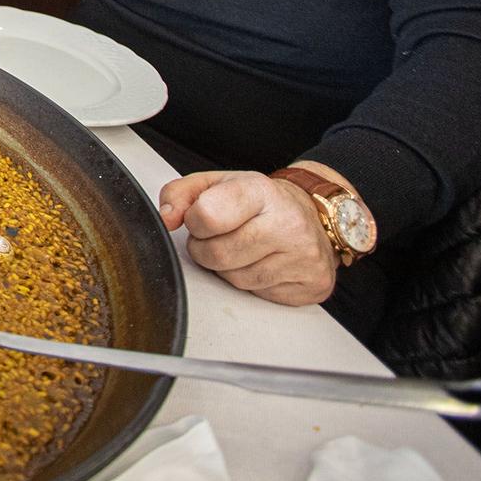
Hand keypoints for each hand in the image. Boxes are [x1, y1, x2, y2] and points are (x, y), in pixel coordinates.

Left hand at [157, 166, 342, 305]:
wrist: (314, 216)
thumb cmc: (260, 202)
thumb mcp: (217, 184)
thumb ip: (180, 194)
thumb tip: (166, 218)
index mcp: (260, 191)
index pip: (208, 215)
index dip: (194, 222)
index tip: (201, 219)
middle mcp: (288, 223)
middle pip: (217, 254)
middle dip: (205, 250)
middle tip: (218, 238)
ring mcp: (304, 256)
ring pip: (236, 280)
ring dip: (227, 269)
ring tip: (241, 249)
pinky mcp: (314, 283)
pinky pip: (260, 295)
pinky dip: (251, 283)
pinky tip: (262, 263)